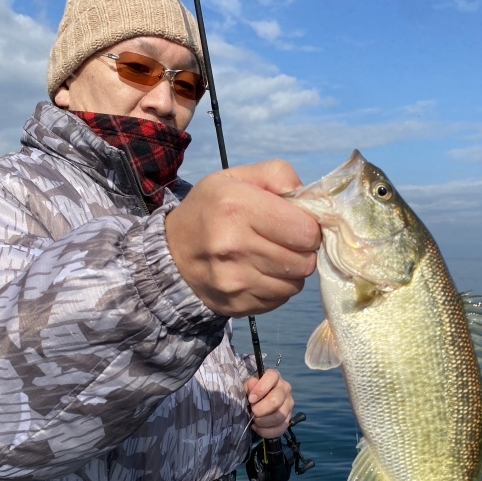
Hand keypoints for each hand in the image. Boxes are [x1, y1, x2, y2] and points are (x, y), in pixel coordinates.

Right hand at [165, 160, 320, 316]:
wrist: (170, 253)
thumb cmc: (210, 210)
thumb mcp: (236, 177)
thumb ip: (278, 175)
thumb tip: (310, 200)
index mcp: (236, 207)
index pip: (305, 231)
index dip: (309, 228)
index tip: (297, 224)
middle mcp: (233, 247)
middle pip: (304, 261)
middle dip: (303, 251)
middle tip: (287, 242)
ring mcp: (234, 281)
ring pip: (295, 284)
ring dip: (291, 271)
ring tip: (272, 257)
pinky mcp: (236, 305)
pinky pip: (279, 300)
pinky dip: (276, 288)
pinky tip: (260, 273)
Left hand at [245, 369, 293, 438]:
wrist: (258, 402)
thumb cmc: (252, 391)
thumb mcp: (247, 386)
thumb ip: (249, 385)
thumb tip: (252, 383)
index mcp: (274, 377)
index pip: (271, 377)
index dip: (260, 389)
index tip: (251, 399)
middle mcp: (285, 389)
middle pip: (276, 401)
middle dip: (260, 409)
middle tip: (252, 411)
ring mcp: (289, 404)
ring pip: (280, 416)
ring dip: (263, 422)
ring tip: (254, 420)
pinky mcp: (288, 418)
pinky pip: (281, 428)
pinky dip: (266, 431)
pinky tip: (257, 428)